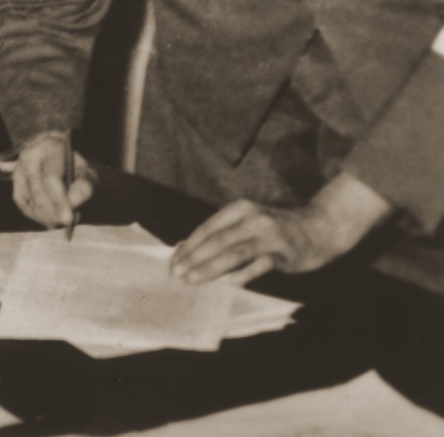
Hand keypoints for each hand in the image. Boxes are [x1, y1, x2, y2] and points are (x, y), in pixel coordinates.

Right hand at [10, 131, 95, 228]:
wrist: (64, 158)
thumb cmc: (79, 168)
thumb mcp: (88, 174)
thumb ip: (84, 188)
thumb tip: (72, 204)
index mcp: (50, 147)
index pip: (50, 178)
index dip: (59, 200)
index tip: (68, 219)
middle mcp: (30, 154)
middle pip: (37, 191)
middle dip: (52, 212)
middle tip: (66, 223)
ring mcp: (19, 167)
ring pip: (27, 198)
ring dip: (44, 215)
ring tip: (62, 221)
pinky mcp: (15, 180)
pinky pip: (22, 202)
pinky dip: (35, 214)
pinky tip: (50, 218)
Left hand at [170, 173, 392, 285]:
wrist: (320, 229)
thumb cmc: (276, 229)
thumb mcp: (248, 223)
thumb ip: (223, 233)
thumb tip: (188, 249)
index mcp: (239, 208)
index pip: (207, 228)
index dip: (188, 246)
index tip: (173, 262)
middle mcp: (253, 219)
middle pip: (217, 241)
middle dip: (193, 259)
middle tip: (177, 274)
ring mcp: (270, 236)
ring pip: (234, 253)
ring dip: (210, 268)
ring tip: (192, 280)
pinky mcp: (285, 254)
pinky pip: (261, 265)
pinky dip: (244, 274)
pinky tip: (229, 284)